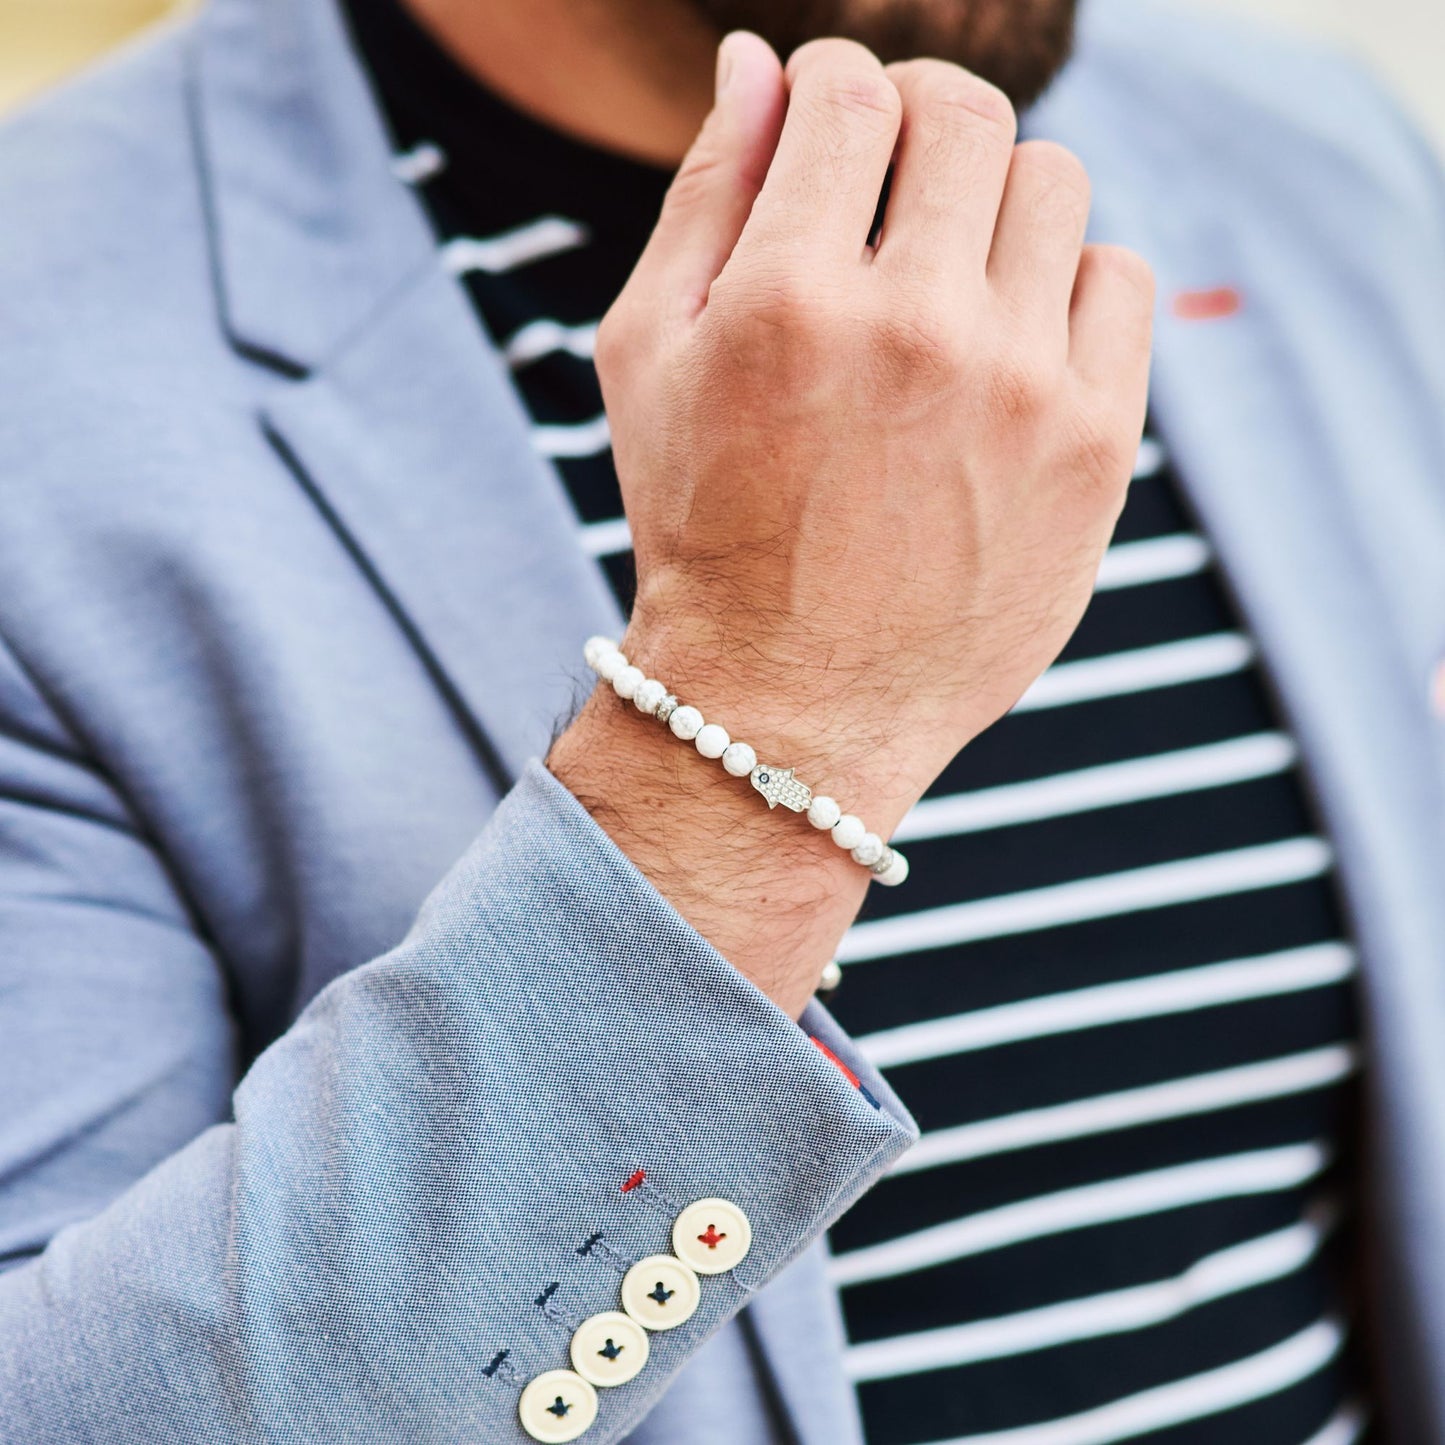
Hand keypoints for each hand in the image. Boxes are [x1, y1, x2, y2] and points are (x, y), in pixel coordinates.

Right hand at [550, 34, 1153, 1015]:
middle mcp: (918, 328)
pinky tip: (1009, 339)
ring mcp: (1021, 389)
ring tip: (945, 275)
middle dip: (916, 123)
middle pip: (963, 115)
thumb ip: (704, 197)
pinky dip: (1067, 283)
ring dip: (993, 200)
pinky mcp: (1097, 447)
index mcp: (790, 298)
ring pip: (1053, 182)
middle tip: (888, 183)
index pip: (849, 90)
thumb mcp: (650, 362)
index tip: (829, 123)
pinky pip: (1121, 278)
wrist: (791, 707)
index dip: (833, 82)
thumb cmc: (703, 531)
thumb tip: (759, 61)